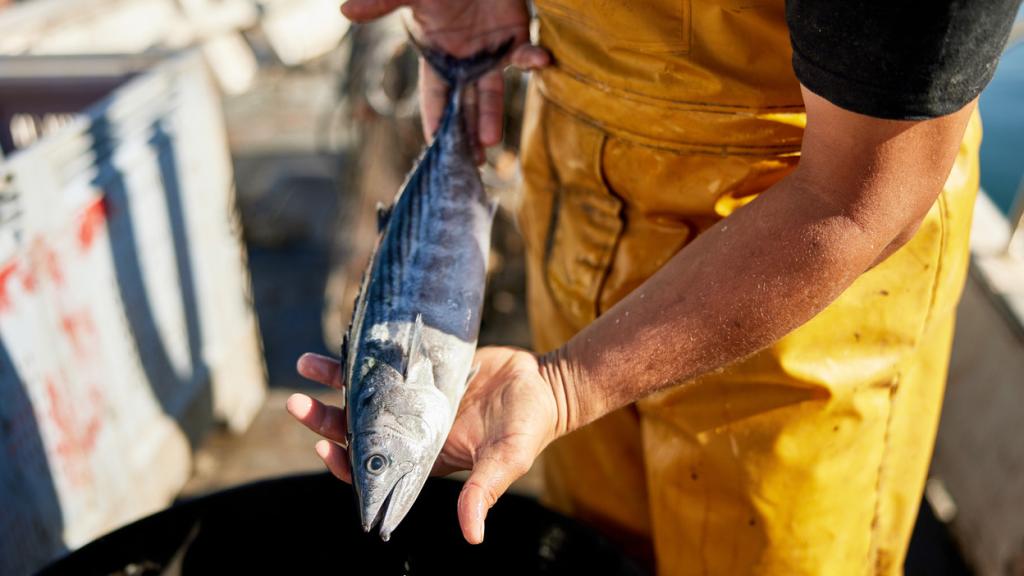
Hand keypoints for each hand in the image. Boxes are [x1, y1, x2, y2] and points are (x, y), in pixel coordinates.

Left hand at [288, 346, 562, 543]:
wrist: (542, 384)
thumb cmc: (526, 427)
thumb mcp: (505, 460)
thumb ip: (483, 492)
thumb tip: (472, 536)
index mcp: (424, 457)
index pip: (373, 468)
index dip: (346, 463)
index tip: (326, 449)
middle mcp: (411, 429)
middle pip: (357, 430)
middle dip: (324, 420)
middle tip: (296, 404)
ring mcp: (413, 398)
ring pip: (363, 394)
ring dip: (332, 383)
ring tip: (304, 366)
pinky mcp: (421, 369)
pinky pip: (384, 362)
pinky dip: (362, 355)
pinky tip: (340, 343)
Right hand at [340, 0, 548, 156]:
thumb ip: (382, 3)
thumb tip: (344, 10)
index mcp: (438, 55)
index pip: (434, 96)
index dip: (436, 121)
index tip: (436, 147)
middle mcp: (465, 60)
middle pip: (464, 105)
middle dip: (466, 134)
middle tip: (469, 163)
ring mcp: (491, 52)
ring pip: (492, 93)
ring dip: (492, 117)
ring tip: (491, 144)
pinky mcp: (516, 37)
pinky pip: (526, 54)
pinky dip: (533, 59)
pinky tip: (539, 62)